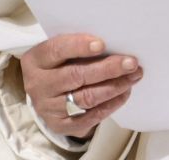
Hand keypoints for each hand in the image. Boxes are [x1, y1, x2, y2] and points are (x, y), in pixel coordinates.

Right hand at [21, 33, 142, 140]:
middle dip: (107, 68)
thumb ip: (78, 47)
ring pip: (85, 98)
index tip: (102, 44)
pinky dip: (111, 104)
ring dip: (114, 86)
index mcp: (35, 60)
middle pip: (75, 76)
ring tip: (133, 76)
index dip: (79, 46)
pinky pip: (90, 117)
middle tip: (131, 63)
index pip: (56, 50)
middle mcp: (38, 85)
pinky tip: (124, 92)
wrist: (45, 94)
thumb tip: (115, 44)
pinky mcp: (60, 125)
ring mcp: (48, 108)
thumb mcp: (60, 52)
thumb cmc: (59, 64)